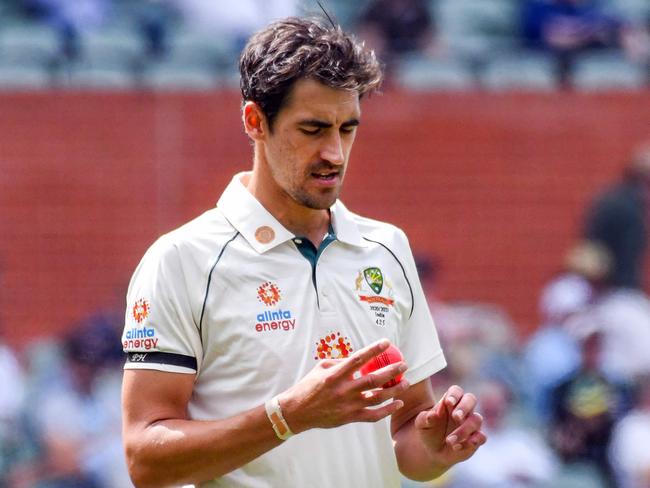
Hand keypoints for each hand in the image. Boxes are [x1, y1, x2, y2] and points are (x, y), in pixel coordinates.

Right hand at [279, 339, 409, 433]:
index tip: (387, 342)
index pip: (359, 358)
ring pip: (377, 397)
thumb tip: (358, 357)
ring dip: (394, 390)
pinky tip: (398, 403)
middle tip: (403, 365)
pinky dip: (388, 410)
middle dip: (391, 371)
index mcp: (336, 374)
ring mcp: (348, 405)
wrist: (297, 411)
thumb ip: (340, 362)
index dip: (374, 349)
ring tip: (406, 382)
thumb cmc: (309, 386)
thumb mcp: (320, 368)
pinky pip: (373, 415)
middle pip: (374, 379)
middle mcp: (344, 389)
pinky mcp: (350, 418)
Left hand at [414, 385, 485, 466]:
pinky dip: (471, 441)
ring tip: (448, 441)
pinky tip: (457, 447)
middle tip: (456, 417)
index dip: (454, 395)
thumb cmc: (428, 431)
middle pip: (471, 399)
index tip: (448, 402)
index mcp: (450, 402)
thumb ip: (425, 418)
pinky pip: (481, 437)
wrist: (433, 452)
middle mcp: (463, 410)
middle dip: (464, 407)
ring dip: (463, 430)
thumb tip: (432, 415)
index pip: (456, 391)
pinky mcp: (476, 438)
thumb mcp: (421, 425)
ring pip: (476, 420)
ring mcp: (471, 424)